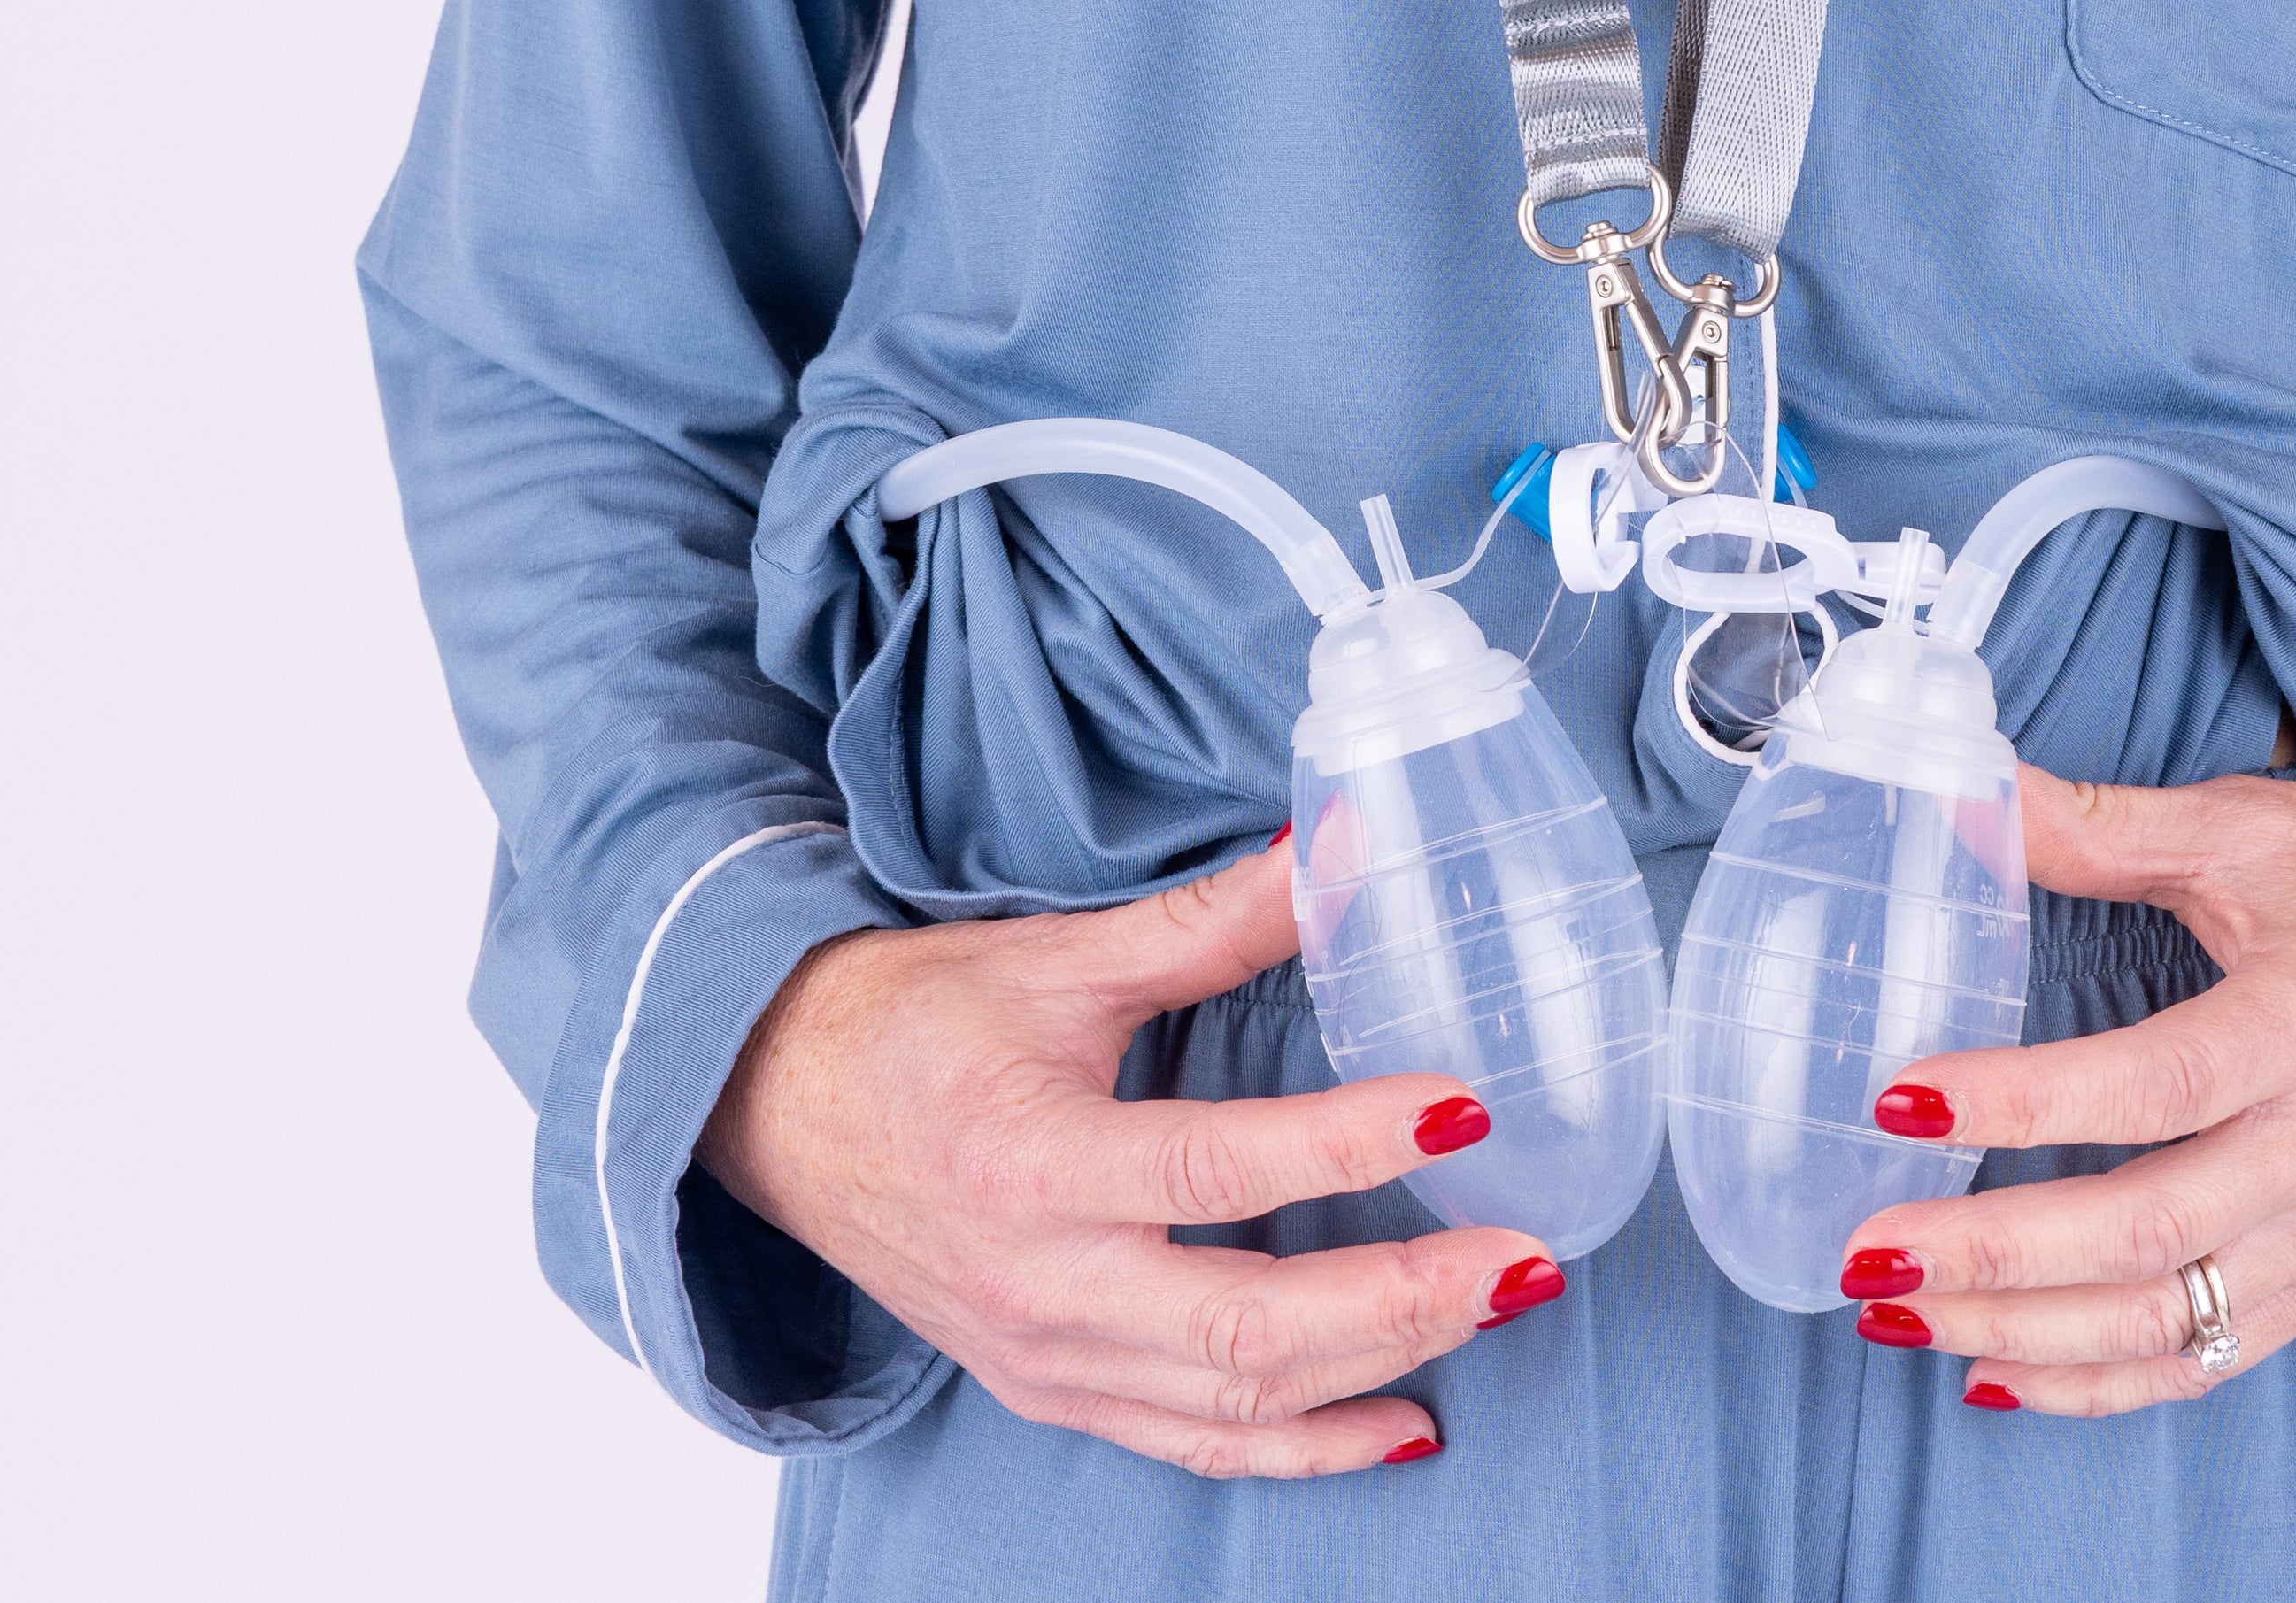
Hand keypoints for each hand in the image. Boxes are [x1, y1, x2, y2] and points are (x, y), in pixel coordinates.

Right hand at [695, 838, 1558, 1476]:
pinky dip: (1309, 1446)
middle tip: (1523, 1253)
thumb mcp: (1061, 956)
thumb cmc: (908, 1023)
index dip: (1349, 1143)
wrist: (773, 1107)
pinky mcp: (1053, 1389)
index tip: (1462, 1105)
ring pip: (1237, 1402)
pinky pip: (1196, 1444)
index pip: (1218, 1167)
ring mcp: (1047, 1355)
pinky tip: (1409, 1421)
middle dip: (1404, 1297)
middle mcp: (1041, 1283)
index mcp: (1034, 1161)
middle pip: (1246, 1326)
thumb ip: (1214, 919)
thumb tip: (1347, 848)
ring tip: (1497, 1305)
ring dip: (1382, 1367)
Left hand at [1836, 766, 2295, 1415]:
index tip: (1901, 1097)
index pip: (2152, 1085)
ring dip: (2021, 1334)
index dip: (2022, 1104)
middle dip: (1993, 1255)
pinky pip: (2209, 1360)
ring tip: (1898, 1314)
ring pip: (2169, 1320)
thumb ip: (2100, 829)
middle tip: (1865, 1252)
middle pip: (2149, 1231)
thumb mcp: (2249, 832)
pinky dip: (2097, 1384)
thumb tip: (1963, 797)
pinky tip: (1991, 1374)